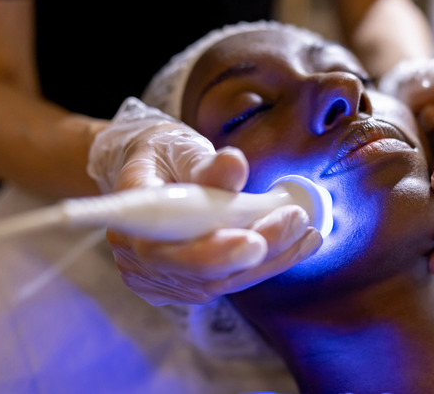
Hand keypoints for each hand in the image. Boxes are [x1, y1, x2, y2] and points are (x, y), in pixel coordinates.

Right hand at [88, 97, 321, 304]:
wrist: (146, 172)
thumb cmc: (162, 155)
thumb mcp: (180, 147)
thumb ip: (205, 163)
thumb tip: (234, 164)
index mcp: (127, 220)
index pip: (162, 250)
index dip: (209, 253)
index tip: (253, 241)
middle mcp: (136, 260)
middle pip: (199, 274)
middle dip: (257, 253)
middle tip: (297, 222)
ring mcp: (157, 280)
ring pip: (219, 283)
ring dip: (270, 259)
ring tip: (306, 231)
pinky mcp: (180, 286)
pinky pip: (226, 282)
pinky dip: (264, 263)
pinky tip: (296, 243)